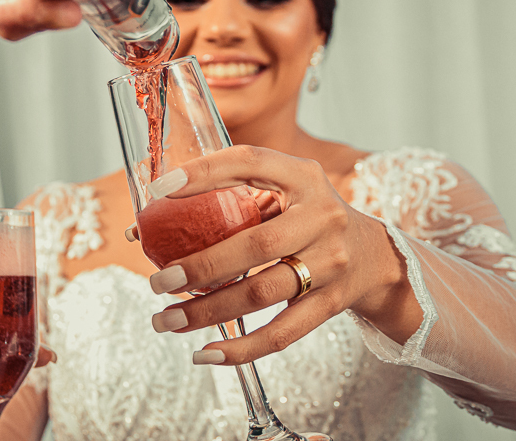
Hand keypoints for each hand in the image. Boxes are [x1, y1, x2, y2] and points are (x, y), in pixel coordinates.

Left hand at [144, 145, 421, 365]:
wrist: (375, 255)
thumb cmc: (306, 217)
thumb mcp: (282, 191)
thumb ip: (227, 198)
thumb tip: (140, 226)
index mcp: (302, 176)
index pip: (250, 162)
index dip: (205, 173)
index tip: (159, 190)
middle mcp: (321, 216)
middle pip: (256, 244)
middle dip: (201, 266)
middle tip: (157, 281)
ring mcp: (331, 262)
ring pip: (263, 293)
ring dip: (208, 310)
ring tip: (166, 319)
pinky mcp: (332, 302)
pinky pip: (283, 333)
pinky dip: (242, 348)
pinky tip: (206, 354)